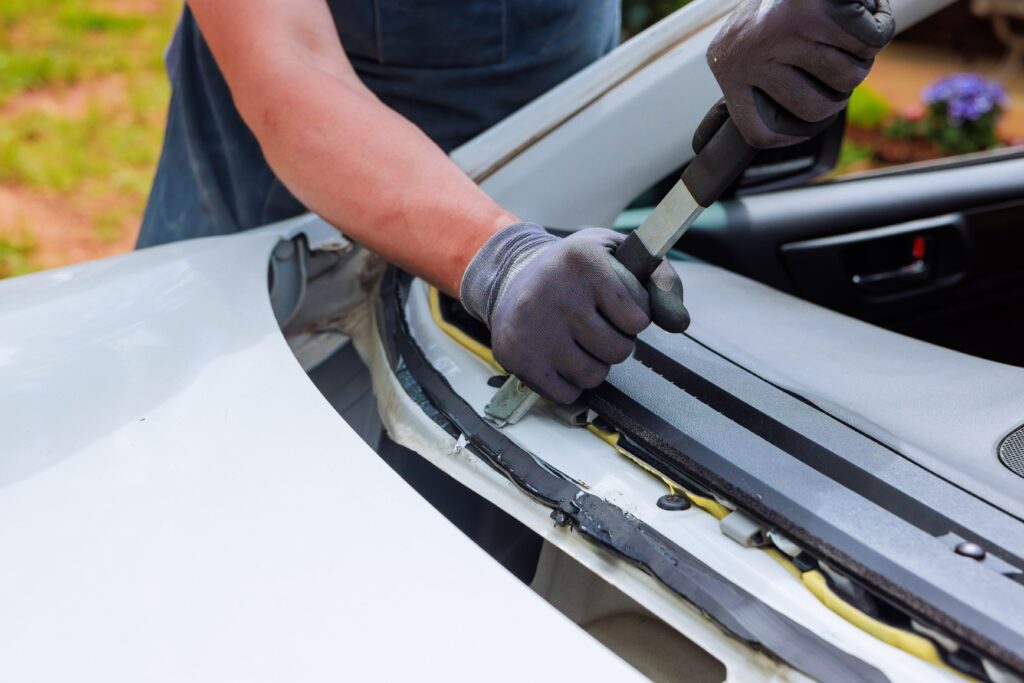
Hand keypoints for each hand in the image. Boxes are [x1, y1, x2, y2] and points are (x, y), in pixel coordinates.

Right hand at [460, 223, 688, 403]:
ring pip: (594, 376)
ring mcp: (532, 328)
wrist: (509, 274)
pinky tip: (558, 357)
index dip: (633, 317)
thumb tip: (679, 322)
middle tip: (594, 325)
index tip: (613, 303)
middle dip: (614, 343)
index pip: (639, 319)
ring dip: (593, 364)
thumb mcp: (618, 254)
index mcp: (583, 261)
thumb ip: (660, 279)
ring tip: (576, 340)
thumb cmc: (575, 269)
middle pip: (619, 351)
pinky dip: (569, 383)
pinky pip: (566, 394)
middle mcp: (554, 292)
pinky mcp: (517, 357)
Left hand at [708, 0, 894, 148]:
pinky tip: (865, 9)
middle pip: (815, 110)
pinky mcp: (815, 15)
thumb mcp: (756, 37)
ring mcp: (780, 35)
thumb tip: (795, 125)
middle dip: (840, 90)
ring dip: (861, 56)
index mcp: (727, 66)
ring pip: (848, 77)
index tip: (806, 124)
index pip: (758, 131)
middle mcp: (748, 54)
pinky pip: (869, 44)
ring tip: (848, 30)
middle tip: (840, 62)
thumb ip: (768, 76)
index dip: (791, 135)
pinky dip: (880, 26)